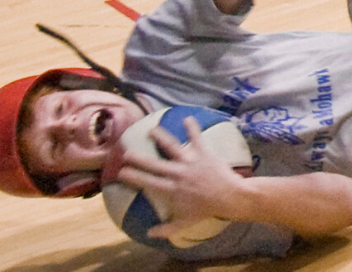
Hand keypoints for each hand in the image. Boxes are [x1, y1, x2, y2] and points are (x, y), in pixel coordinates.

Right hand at [117, 117, 249, 239]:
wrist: (230, 197)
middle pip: (154, 164)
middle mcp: (178, 174)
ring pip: (172, 147)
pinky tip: (187, 118)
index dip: (133, 176)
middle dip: (139, 158)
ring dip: (161, 137)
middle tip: (127, 151)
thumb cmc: (207, 210)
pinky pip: (197, 138)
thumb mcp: (185, 222)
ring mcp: (191, 162)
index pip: (148, 182)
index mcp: (172, 189)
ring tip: (152, 129)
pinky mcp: (204, 153)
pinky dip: (192, 128)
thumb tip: (149, 234)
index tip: (121, 171)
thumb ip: (166, 228)